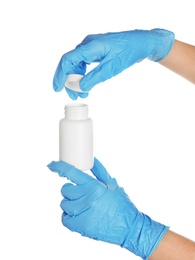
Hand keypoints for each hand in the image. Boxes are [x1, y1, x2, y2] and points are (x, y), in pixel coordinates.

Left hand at [47, 158, 168, 258]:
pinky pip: (64, 218)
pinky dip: (69, 217)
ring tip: (82, 206)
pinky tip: (79, 215)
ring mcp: (83, 213)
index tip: (51, 165)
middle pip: (65, 190)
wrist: (129, 227)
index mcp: (94, 186)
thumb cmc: (122, 204)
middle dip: (71, 190)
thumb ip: (99, 171)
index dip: (59, 167)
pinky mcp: (80, 226)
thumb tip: (92, 159)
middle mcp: (87, 198)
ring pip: (64, 204)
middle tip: (81, 194)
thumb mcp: (112, 184)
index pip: (71, 173)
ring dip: (70, 204)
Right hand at [53, 28, 173, 98]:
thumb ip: (94, 78)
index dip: (60, 75)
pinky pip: (84, 64)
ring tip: (82, 94)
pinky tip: (86, 84)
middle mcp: (87, 45)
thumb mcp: (111, 68)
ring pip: (77, 65)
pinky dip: (84, 75)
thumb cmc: (128, 52)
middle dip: (69, 81)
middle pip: (70, 63)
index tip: (57, 88)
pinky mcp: (96, 51)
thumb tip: (81, 87)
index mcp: (90, 46)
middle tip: (73, 95)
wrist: (141, 43)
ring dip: (77, 79)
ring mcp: (91, 47)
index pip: (68, 60)